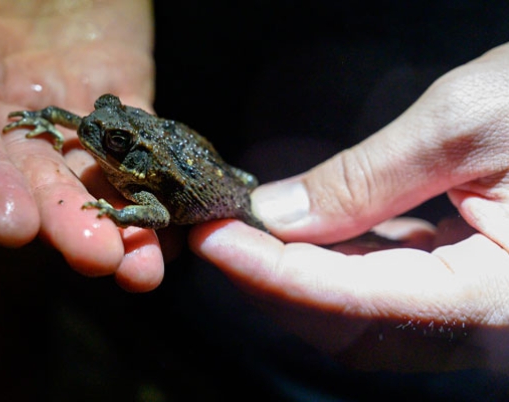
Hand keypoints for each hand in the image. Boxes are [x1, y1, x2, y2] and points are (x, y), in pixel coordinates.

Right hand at [0, 0, 164, 290]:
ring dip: (116, 219)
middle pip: (27, 169)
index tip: (11, 225)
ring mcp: (62, 92)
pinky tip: (179, 216)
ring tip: (144, 268)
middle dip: (64, 218)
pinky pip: (139, 138)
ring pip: (87, 168)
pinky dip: (156, 176)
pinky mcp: (118, 86)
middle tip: (99, 259)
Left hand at [191, 43, 508, 371]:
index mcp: (500, 299)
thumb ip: (367, 180)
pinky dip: (337, 260)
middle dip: (275, 279)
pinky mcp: (469, 285)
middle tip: (219, 230)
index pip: (358, 301)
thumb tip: (276, 215)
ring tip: (248, 228)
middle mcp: (489, 323)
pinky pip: (388, 287)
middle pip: (352, 323)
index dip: (273, 273)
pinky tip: (306, 228)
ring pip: (364, 312)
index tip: (212, 239)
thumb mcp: (469, 124)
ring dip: (298, 272)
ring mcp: (479, 309)